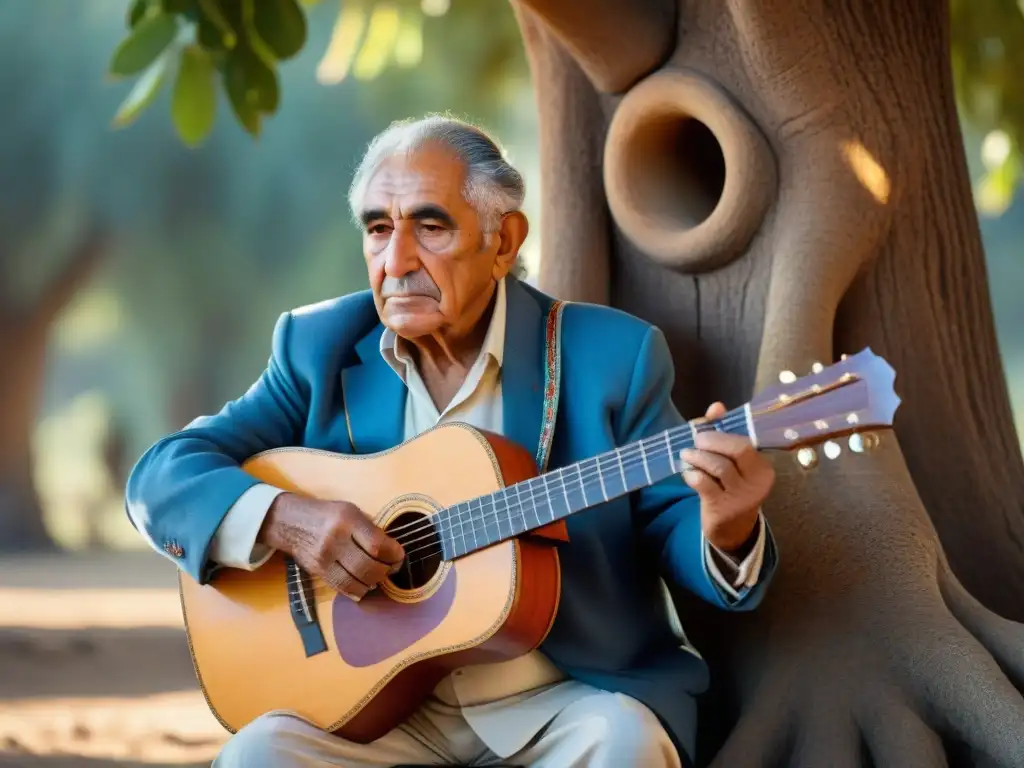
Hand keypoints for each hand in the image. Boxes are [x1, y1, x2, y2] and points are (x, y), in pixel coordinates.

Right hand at [259, 493, 404, 600]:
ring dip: (372, 583)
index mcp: (347, 519)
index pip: (376, 544)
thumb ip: (369, 529)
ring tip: (377, 577)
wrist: (290, 522)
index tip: (399, 556)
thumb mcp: (350, 510)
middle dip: (385, 571)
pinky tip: (364, 586)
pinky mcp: (317, 571)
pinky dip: (357, 590)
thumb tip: (391, 551)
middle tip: (390, 569)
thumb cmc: (327, 514)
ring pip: (355, 581)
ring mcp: (324, 558)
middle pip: (367, 566)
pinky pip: (341, 587)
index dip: (393, 554)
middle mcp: (335, 539)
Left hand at [681, 401, 774, 552]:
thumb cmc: (730, 488)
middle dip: (712, 440)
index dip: (722, 432)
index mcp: (763, 468)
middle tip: (696, 440)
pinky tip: (689, 474)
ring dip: (697, 457)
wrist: (731, 529)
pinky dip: (692, 474)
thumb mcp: (732, 463)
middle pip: (737, 450)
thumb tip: (716, 406)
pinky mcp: (723, 509)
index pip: (746, 442)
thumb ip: (724, 433)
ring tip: (686, 455)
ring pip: (718, 466)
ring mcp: (742, 497)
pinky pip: (704, 484)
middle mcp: (758, 482)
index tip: (704, 428)